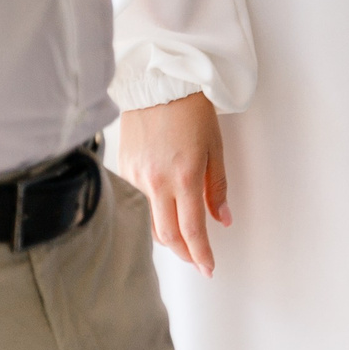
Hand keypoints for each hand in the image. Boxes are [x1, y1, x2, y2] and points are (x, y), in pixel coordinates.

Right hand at [119, 92, 229, 274]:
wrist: (160, 82)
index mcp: (183, 176)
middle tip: (197, 258)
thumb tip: (223, 219)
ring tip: (183, 238)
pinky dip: (152, 213)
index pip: (192, 230)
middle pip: (167, 235)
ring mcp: (136, 176)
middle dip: (184, 252)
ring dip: (168, 236)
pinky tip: (163, 211)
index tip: (209, 267)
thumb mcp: (214, 148)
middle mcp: (156, 181)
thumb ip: (217, 187)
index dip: (201, 254)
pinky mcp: (124, 168)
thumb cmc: (191, 110)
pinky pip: (137, 201)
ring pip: (150, 222)